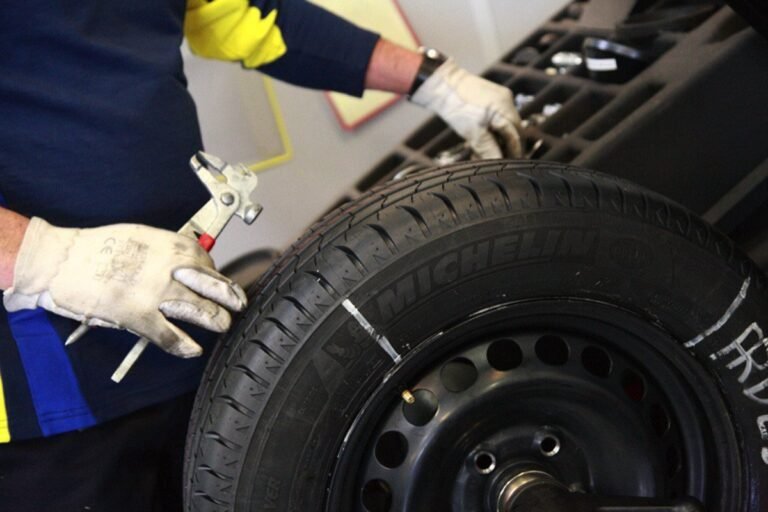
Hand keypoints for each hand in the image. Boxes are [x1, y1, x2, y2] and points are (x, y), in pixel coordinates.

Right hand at [3, 218, 245, 357]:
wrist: (60, 259)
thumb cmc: (96, 246)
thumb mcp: (142, 236)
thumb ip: (166, 251)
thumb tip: (186, 265)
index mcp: (172, 246)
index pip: (207, 263)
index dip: (213, 275)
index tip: (213, 282)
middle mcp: (171, 268)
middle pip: (214, 286)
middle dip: (230, 298)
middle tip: (237, 305)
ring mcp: (157, 293)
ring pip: (200, 311)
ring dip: (216, 320)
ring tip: (223, 325)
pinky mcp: (139, 316)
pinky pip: (171, 336)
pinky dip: (185, 346)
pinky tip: (193, 350)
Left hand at [410, 59, 522, 158]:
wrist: (442, 84)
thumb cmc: (456, 106)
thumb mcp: (473, 133)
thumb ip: (489, 149)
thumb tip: (499, 163)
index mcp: (505, 109)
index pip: (517, 136)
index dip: (514, 152)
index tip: (508, 164)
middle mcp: (507, 101)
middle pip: (512, 131)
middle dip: (504, 147)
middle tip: (493, 159)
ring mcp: (500, 97)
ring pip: (504, 125)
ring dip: (496, 140)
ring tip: (480, 151)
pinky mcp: (492, 96)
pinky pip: (497, 117)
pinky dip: (492, 129)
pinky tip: (480, 138)